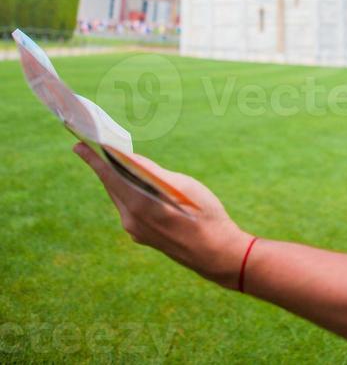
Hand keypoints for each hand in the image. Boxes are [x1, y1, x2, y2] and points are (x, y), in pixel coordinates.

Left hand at [73, 143, 249, 287]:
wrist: (216, 253)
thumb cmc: (203, 214)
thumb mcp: (181, 185)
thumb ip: (152, 172)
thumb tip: (130, 160)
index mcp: (140, 205)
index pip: (110, 176)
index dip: (94, 159)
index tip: (79, 145)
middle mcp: (132, 220)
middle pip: (113, 186)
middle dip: (105, 166)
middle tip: (96, 146)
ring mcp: (136, 230)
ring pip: (121, 197)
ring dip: (118, 179)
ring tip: (116, 161)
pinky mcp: (142, 236)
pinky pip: (129, 207)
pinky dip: (128, 191)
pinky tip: (135, 183)